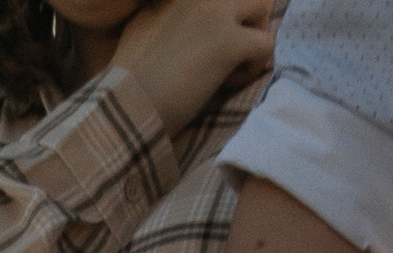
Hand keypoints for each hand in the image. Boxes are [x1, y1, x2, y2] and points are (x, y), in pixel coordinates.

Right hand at [113, 0, 277, 137]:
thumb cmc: (129, 78)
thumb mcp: (144, 24)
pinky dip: (253, 68)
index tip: (210, 42)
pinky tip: (227, 83)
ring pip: (262, 6)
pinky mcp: (228, 43)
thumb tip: (189, 22)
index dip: (227, 15)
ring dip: (254, 38)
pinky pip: (266, 45)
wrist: (127, 103)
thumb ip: (169, 13)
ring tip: (230, 68)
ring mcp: (214, 12)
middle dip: (248, 18)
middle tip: (232, 51)